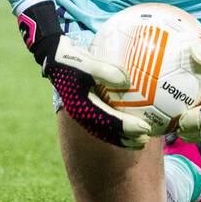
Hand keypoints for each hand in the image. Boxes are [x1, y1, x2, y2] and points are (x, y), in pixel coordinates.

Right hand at [17, 1, 148, 148]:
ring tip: (141, 141)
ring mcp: (83, 114)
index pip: (108, 120)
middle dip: (126, 138)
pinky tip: (130, 129)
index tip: (144, 128)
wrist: (55, 59)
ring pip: (105, 131)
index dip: (127, 126)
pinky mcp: (85, 110)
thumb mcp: (88, 63)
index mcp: (81, 106)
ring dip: (122, 138)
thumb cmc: (72, 59)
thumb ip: (106, 71)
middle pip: (107, 131)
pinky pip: (103, 123)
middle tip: (145, 140)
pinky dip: (117, 129)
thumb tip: (127, 82)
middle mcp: (81, 114)